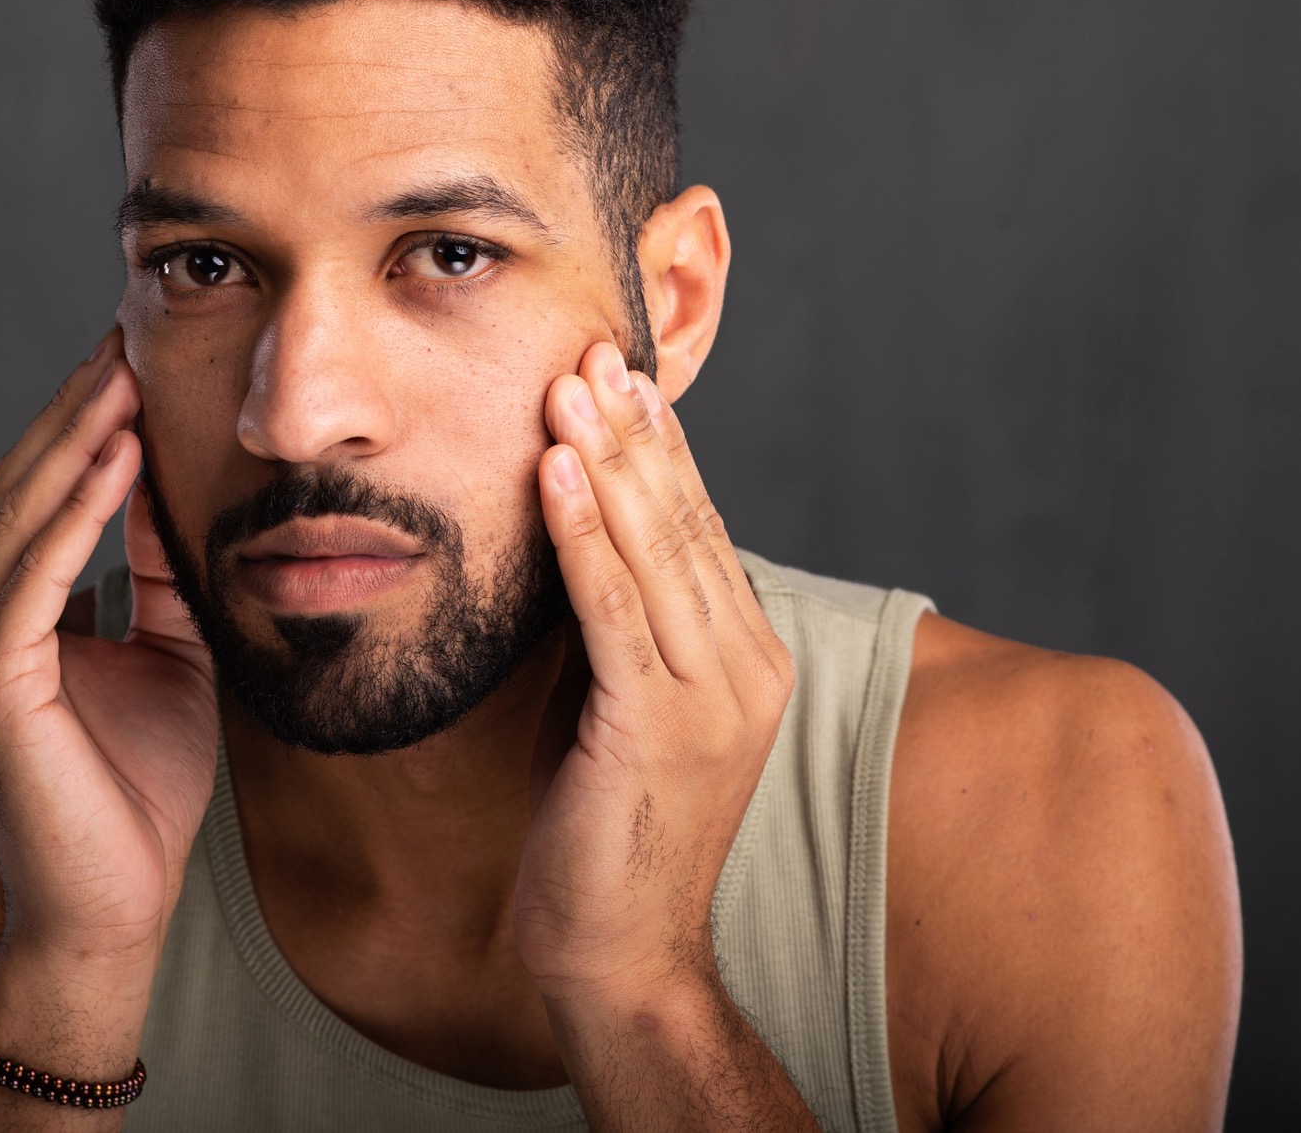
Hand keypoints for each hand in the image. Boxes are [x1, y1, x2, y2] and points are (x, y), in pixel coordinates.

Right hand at [0, 332, 218, 974]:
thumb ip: (152, 573)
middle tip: (122, 335)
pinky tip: (117, 455)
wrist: (117, 904)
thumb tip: (161, 487)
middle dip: (73, 411)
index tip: (128, 358)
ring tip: (122, 371)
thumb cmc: (140, 790)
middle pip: (16, 490)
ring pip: (16, 518)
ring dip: (73, 440)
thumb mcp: (166, 653)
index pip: (33, 499)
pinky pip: (31, 575)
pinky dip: (74, 509)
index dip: (78, 426)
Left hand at [514, 341, 794, 1005]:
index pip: (700, 530)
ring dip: (607, 461)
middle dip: (634, 433)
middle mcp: (745, 667)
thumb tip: (575, 538)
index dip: (658, 450)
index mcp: (745, 658)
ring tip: (570, 385)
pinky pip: (614, 610)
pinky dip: (582, 536)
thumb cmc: (603, 827)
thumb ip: (618, 627)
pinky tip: (555, 473)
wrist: (616, 950)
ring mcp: (713, 699)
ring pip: (656, 552)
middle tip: (592, 350)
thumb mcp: (619, 705)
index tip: (618, 377)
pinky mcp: (660, 727)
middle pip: (684, 524)